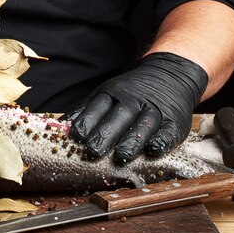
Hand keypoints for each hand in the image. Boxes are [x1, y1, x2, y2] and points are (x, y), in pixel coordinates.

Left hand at [61, 52, 207, 162]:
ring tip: (120, 156)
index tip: (77, 135)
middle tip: (93, 151)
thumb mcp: (106, 93)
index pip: (97, 106)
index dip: (87, 121)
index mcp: (113, 93)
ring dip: (131, 141)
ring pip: (143, 126)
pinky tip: (153, 151)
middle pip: (118, 117)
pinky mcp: (174, 121)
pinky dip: (161, 141)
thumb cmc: (129, 92)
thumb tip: (59, 128)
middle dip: (105, 134)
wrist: (168, 75)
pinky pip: (168, 131)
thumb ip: (85, 110)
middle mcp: (133, 100)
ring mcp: (154, 110)